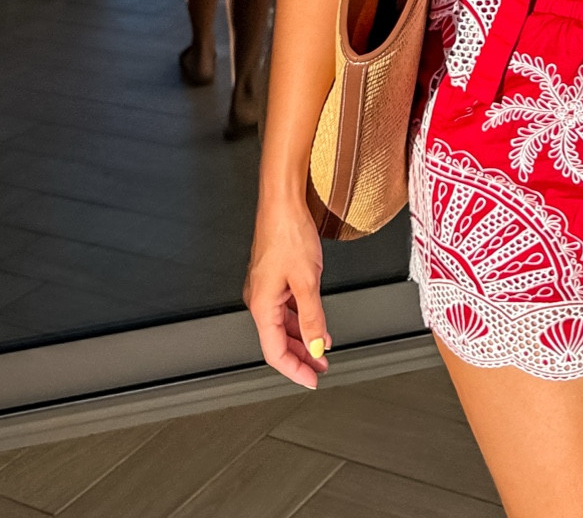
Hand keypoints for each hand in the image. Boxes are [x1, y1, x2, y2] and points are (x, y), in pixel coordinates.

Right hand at [245, 198, 331, 389]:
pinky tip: (317, 322)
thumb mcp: (307, 280)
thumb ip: (313, 317)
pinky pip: (286, 307)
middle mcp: (260, 299)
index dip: (294, 370)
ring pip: (283, 324)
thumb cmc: (288, 232)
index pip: (275, 352)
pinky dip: (302, 319)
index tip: (311, 380)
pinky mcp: (273, 277)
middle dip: (301, 357)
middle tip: (321, 368)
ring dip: (303, 338)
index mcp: (261, 304)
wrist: (283, 201)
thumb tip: (317, 346)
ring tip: (323, 348)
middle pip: (278, 341)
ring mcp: (266, 287)